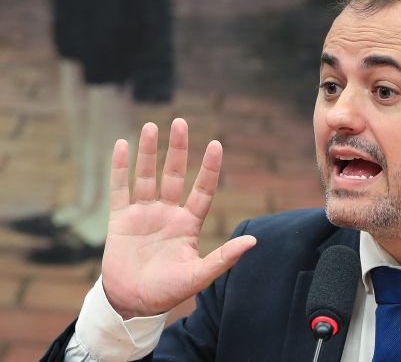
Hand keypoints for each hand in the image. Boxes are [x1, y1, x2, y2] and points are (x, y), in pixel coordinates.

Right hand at [101, 118, 255, 318]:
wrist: (133, 304)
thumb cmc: (168, 291)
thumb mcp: (199, 275)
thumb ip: (224, 257)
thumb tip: (253, 242)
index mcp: (189, 224)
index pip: (203, 189)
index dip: (209, 168)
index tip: (216, 144)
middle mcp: (168, 213)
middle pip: (175, 174)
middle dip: (178, 148)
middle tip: (180, 122)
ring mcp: (144, 214)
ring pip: (147, 175)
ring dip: (148, 151)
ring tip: (151, 126)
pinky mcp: (120, 219)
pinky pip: (120, 188)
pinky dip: (120, 168)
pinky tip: (122, 145)